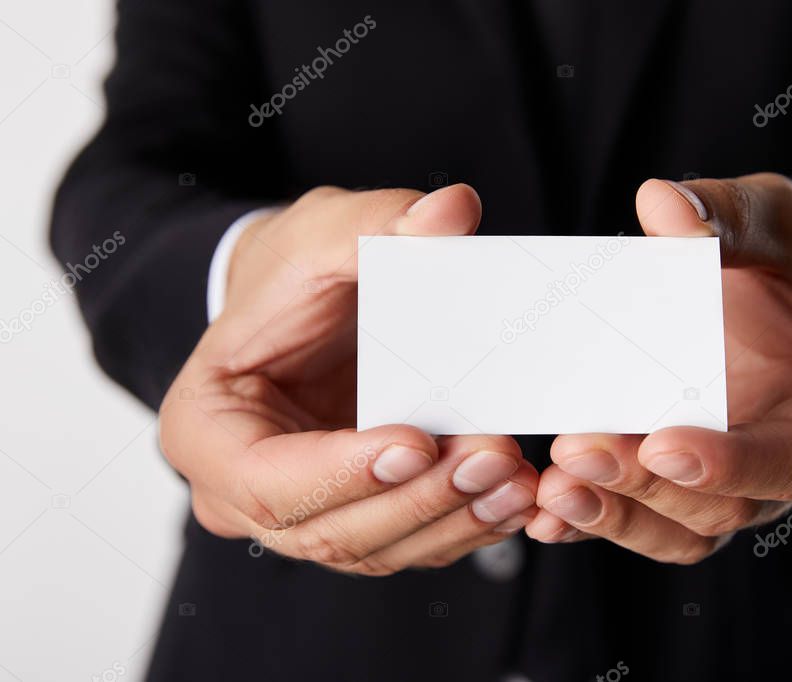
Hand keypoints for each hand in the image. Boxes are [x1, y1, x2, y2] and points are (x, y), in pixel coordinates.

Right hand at [159, 185, 537, 574]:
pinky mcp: (357, 517)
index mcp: (206, 429)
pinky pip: (408, 544)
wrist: (305, 308)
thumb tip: (452, 210)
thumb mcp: (321, 233)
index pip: (264, 477)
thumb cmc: (294, 277)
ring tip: (516, 483)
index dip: (340, 472)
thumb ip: (377, 222)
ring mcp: (302, 514)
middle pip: (328, 529)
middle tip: (491, 457)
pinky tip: (515, 502)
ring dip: (452, 521)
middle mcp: (245, 492)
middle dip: (417, 500)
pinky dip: (464, 527)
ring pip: (377, 548)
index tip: (415, 441)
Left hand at [526, 174, 791, 561]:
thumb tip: (661, 201)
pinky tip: (543, 509)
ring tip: (551, 492)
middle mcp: (789, 463)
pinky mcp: (687, 488)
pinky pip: (645, 520)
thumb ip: (734, 217)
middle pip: (726, 508)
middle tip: (577, 452)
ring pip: (680, 532)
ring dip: (614, 517)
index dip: (734, 464)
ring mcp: (736, 484)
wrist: (776, 293)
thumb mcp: (780, 222)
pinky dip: (597, 520)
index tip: (665, 448)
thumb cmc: (790, 261)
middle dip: (648, 487)